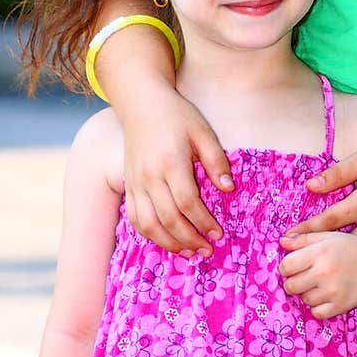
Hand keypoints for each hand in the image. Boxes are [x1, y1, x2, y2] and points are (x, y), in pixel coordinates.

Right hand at [124, 86, 233, 254]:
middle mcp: (150, 176)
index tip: (218, 233)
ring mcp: (135, 183)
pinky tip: (166, 240)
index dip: (203, 222)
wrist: (141, 104)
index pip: (188, 202)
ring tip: (188, 252)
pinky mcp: (127, 185)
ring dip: (168, 243)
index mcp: (171, 162)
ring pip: (148, 224)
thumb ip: (216, 161)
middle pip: (168, 218)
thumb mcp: (202, 132)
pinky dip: (149, 234)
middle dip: (189, 239)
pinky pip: (135, 218)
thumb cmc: (176, 116)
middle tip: (207, 250)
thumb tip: (229, 189)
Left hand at [278, 230, 356, 317]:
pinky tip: (328, 295)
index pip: (286, 266)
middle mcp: (325, 271)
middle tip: (306, 276)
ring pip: (304, 299)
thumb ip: (305, 238)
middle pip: (291, 285)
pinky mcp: (341, 306)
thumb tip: (282, 242)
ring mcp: (333, 290)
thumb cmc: (353, 249)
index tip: (294, 265)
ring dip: (308, 294)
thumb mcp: (330, 237)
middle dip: (295, 282)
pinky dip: (319, 306)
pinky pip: (317, 312)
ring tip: (321, 284)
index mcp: (321, 250)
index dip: (287, 267)